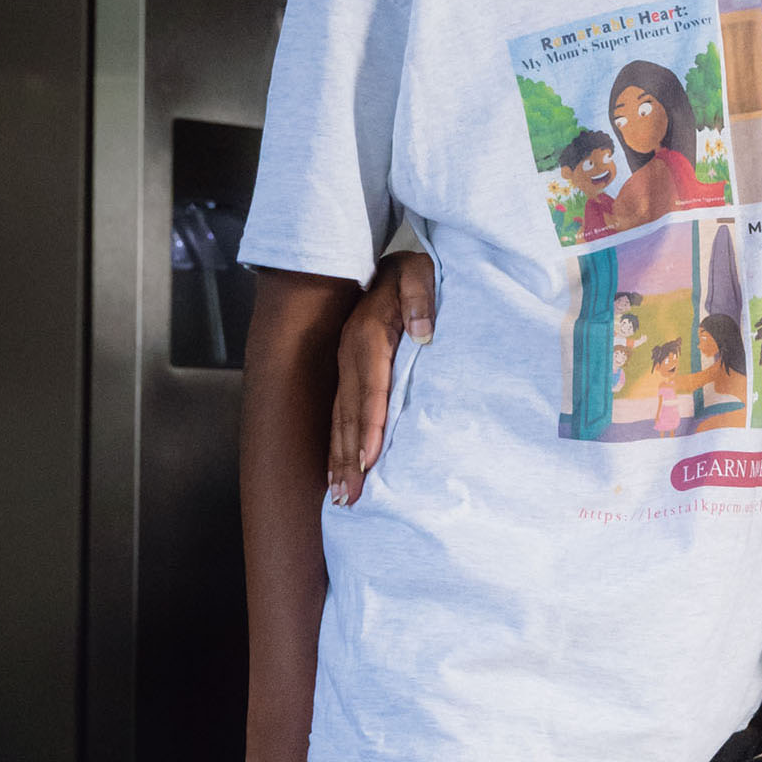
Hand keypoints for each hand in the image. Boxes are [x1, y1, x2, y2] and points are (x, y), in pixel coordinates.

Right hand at [328, 250, 435, 504]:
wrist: (388, 265)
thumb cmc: (412, 273)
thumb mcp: (420, 273)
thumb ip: (420, 298)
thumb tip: (423, 332)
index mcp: (369, 334)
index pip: (371, 387)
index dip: (370, 424)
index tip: (370, 458)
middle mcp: (351, 355)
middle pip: (349, 413)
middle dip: (349, 456)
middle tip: (351, 496)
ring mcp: (346, 366)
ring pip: (341, 420)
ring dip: (340, 459)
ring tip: (342, 496)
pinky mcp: (348, 374)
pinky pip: (340, 414)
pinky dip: (338, 446)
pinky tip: (338, 473)